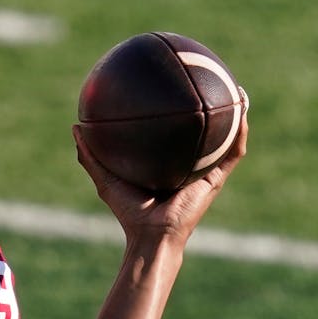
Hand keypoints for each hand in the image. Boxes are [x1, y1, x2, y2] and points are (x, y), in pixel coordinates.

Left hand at [73, 94, 248, 246]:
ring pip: (227, 139)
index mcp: (169, 165)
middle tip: (210, 82)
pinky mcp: (216, 179)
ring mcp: (206, 173)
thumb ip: (90, 155)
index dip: (178, 114)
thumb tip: (76, 127)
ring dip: (236, 116)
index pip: (175, 135)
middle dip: (211, 110)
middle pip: (204, 133)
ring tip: (239, 92)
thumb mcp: (106, 178)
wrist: (151, 235)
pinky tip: (241, 110)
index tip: (176, 88)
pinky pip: (233, 152)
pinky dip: (240, 131)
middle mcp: (191, 166)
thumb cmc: (129, 212)